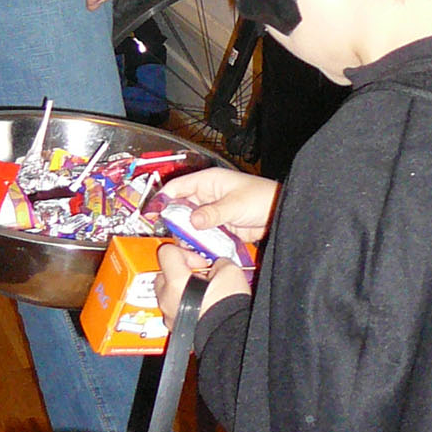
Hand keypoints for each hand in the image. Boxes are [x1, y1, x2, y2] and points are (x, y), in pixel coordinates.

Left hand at [156, 241, 249, 329]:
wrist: (231, 338)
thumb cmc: (228, 308)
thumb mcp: (230, 271)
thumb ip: (218, 262)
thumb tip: (217, 265)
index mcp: (176, 281)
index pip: (167, 252)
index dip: (185, 252)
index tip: (200, 260)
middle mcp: (167, 299)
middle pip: (164, 273)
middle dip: (180, 271)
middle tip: (200, 275)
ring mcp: (169, 316)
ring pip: (167, 294)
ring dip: (180, 289)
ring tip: (202, 292)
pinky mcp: (175, 328)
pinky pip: (173, 310)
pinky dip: (183, 306)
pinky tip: (201, 306)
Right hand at [160, 167, 278, 238]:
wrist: (280, 213)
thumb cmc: (261, 198)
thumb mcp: (235, 205)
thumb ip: (213, 213)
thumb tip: (192, 221)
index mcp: (208, 181)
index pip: (177, 187)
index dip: (162, 199)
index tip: (151, 213)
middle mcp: (206, 195)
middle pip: (180, 206)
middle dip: (173, 220)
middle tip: (168, 235)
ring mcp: (211, 211)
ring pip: (189, 222)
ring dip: (185, 233)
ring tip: (181, 246)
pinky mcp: (218, 226)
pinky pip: (201, 233)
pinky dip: (196, 241)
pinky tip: (193, 250)